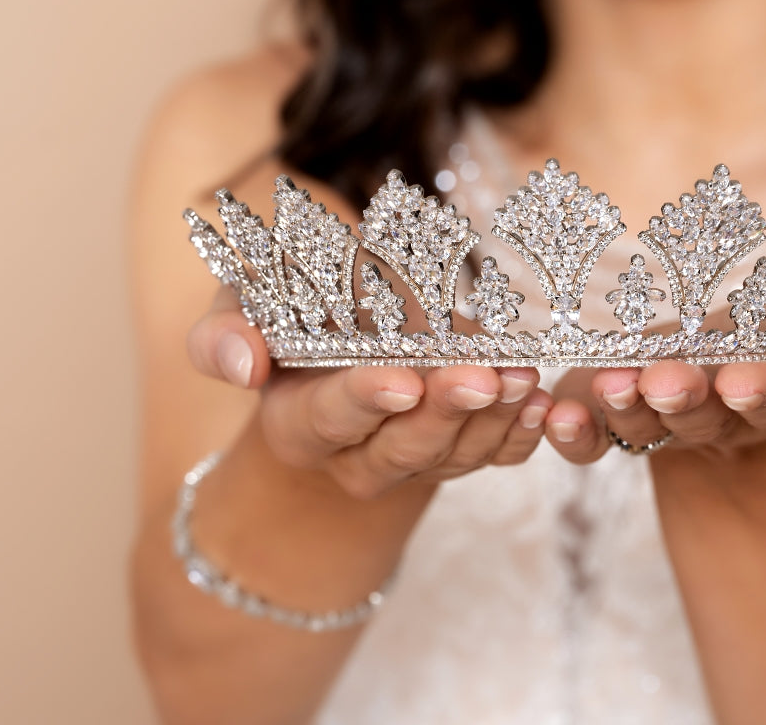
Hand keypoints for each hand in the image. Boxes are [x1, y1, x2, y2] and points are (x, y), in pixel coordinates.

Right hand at [185, 286, 554, 498]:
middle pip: (404, 448)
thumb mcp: (240, 306)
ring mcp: (416, 459)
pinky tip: (542, 402)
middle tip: (481, 376)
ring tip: (523, 377)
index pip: (330, 418)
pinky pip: (495, 456)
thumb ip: (224, 333)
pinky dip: (521, 433)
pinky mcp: (461, 450)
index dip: (366, 400)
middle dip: (445, 412)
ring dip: (495, 418)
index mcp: (297, 422)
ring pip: (457, 453)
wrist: (340, 328)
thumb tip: (242, 364)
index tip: (403, 380)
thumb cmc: (285, 309)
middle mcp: (357, 454)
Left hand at [542, 293, 765, 462]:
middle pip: (704, 411)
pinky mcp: (610, 420)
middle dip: (685, 397)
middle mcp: (721, 413)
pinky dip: (570, 430)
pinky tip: (552, 412)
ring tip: (610, 387)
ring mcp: (662, 422)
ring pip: (642, 424)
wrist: (733, 388)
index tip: (746, 378)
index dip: (764, 390)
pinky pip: (588, 436)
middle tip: (664, 381)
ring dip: (623, 410)